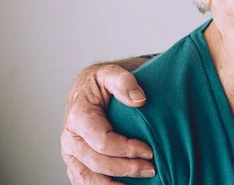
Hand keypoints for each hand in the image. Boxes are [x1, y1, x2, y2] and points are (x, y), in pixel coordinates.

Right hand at [61, 64, 155, 183]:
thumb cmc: (100, 83)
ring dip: (114, 184)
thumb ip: (124, 82)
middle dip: (126, 168)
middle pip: (97, 162)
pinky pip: (84, 182)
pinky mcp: (75, 162)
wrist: (86, 90)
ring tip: (139, 181)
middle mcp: (70, 138)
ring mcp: (71, 153)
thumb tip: (139, 100)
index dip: (126, 149)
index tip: (149, 150)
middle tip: (151, 168)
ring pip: (87, 178)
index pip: (102, 141)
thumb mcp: (111, 73)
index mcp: (78, 116)